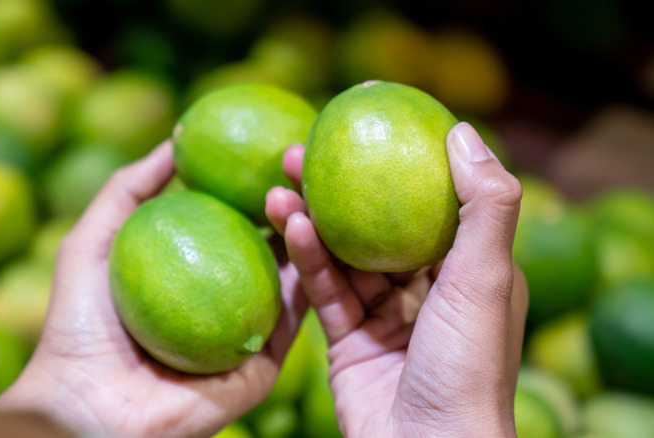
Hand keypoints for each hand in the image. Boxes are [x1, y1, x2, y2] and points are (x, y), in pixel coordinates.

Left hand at [0, 140, 306, 437]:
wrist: (87, 405)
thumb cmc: (80, 324)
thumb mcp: (94, 240)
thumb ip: (130, 188)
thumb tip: (177, 140)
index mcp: (196, 276)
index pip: (236, 223)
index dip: (255, 186)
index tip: (272, 148)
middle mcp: (228, 302)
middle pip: (271, 245)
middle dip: (290, 201)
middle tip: (298, 162)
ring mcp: (249, 333)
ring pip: (292, 276)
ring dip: (307, 232)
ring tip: (307, 190)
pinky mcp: (264, 365)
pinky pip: (294, 318)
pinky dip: (308, 276)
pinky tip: (312, 236)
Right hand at [265, 122, 527, 436]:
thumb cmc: (468, 368)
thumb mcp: (490, 278)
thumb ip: (485, 205)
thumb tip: (461, 130)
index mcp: (469, 272)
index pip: (430, 202)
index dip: (397, 161)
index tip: (363, 125)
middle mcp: (427, 291)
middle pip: (377, 225)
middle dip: (338, 187)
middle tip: (301, 150)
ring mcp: (385, 317)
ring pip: (343, 256)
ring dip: (311, 220)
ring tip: (279, 184)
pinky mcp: (348, 341)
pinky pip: (326, 292)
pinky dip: (308, 259)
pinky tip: (289, 225)